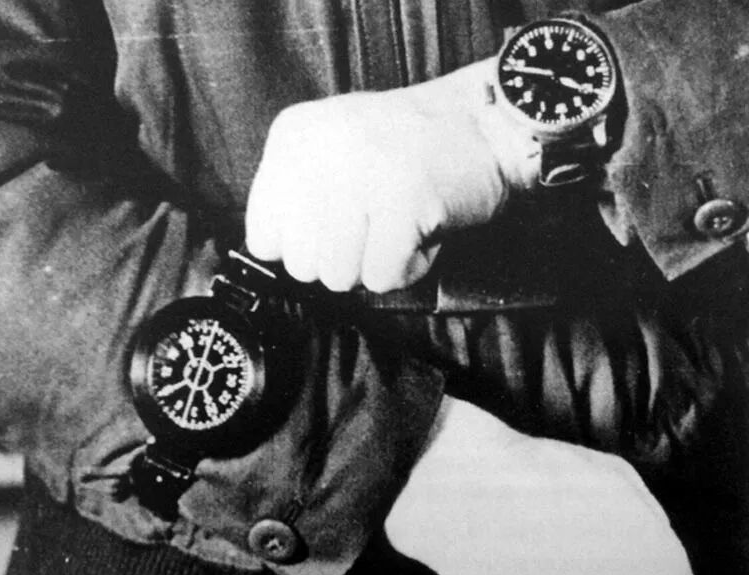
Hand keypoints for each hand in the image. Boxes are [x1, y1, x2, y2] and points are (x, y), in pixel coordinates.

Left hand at [246, 59, 539, 292]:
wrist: (485, 123)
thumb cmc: (411, 151)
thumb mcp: (333, 153)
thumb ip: (298, 198)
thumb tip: (281, 257)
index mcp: (294, 138)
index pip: (263, 237)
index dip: (306, 247)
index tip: (338, 228)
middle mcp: (318, 151)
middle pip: (301, 264)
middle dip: (344, 259)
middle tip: (377, 224)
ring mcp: (360, 174)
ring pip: (338, 276)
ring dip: (377, 263)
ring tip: (401, 224)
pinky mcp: (402, 201)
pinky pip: (382, 278)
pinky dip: (409, 267)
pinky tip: (422, 232)